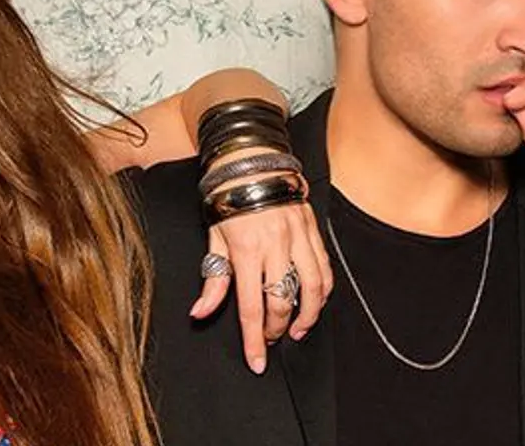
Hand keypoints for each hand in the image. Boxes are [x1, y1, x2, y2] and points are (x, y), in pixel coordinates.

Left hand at [192, 202, 332, 373]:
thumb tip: (200, 313)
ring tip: (298, 329)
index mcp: (246, 250)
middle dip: (276, 329)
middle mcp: (275, 245)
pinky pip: (324, 267)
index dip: (254, 340)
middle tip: (270, 339)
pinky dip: (323, 290)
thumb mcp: (213, 239)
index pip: (252, 307)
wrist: (250, 161)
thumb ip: (212, 280)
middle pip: (282, 302)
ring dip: (308, 315)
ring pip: (313, 288)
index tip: (257, 362)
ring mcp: (298, 237)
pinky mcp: (312, 229)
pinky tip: (315, 301)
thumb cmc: (227, 199)